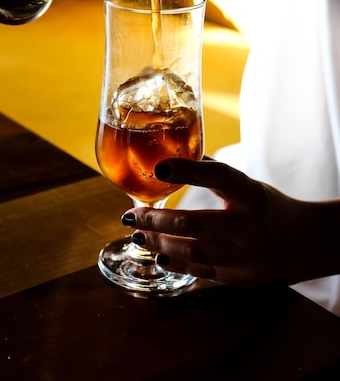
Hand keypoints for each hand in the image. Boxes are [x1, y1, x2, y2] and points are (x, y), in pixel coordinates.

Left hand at [122, 158, 339, 286]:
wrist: (306, 242)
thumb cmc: (269, 207)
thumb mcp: (249, 185)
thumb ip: (216, 176)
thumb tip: (175, 160)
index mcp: (250, 193)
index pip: (218, 176)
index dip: (188, 171)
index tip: (158, 168)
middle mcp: (248, 223)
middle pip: (195, 222)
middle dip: (157, 220)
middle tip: (132, 214)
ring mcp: (246, 254)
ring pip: (194, 251)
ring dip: (160, 244)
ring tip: (138, 235)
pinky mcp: (243, 277)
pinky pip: (203, 272)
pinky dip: (178, 264)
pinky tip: (160, 256)